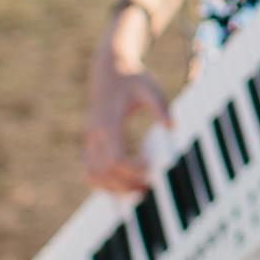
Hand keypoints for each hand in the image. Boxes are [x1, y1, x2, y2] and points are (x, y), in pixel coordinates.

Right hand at [83, 48, 173, 195]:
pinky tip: (120, 185)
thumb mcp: (150, 88)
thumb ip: (160, 108)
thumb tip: (171, 127)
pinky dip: (101, 181)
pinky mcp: (89, 141)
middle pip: (103, 171)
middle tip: (147, 187)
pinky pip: (88, 168)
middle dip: (124, 183)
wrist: (109, 69)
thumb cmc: (133, 79)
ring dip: (111, 187)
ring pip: (91, 173)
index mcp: (108, 122)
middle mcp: (94, 133)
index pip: (115, 158)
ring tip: (136, 190)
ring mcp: (89, 138)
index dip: (131, 170)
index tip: (150, 168)